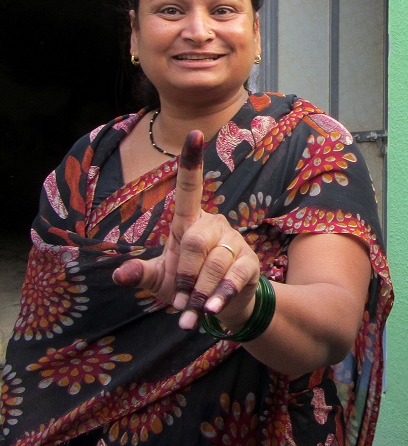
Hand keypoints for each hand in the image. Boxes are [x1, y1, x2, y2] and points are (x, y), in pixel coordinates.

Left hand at [113, 130, 259, 329]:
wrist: (220, 306)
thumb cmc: (185, 286)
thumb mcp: (158, 280)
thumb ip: (141, 275)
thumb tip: (120, 274)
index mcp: (189, 222)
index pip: (189, 187)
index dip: (191, 162)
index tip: (194, 133)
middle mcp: (214, 225)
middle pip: (194, 239)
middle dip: (184, 274)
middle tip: (179, 300)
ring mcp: (234, 241)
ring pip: (213, 262)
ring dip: (199, 293)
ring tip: (192, 312)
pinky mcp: (249, 262)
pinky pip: (233, 275)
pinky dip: (219, 296)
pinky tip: (210, 309)